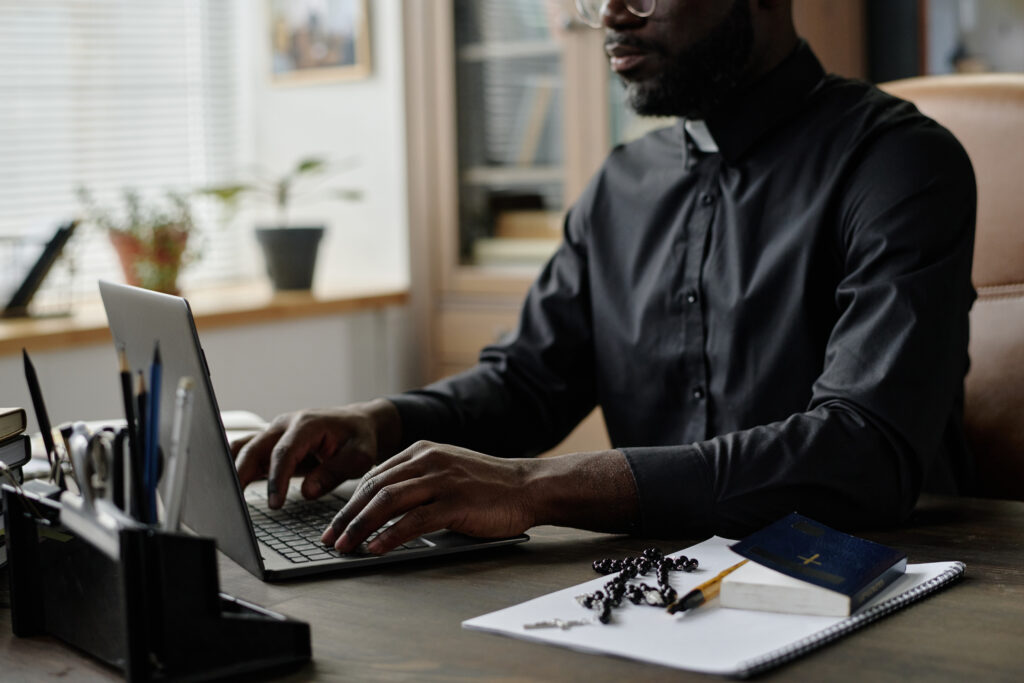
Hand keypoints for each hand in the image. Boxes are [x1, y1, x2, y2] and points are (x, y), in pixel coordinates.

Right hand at [232, 398, 400, 507]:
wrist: (357, 424)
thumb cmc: (358, 439)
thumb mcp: (358, 456)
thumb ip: (334, 472)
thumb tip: (307, 491)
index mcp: (307, 424)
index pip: (284, 452)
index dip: (277, 479)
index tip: (275, 504)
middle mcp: (285, 424)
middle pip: (255, 447)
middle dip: (243, 474)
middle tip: (235, 503)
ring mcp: (274, 432)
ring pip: (244, 448)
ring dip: (232, 469)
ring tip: (225, 496)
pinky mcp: (270, 443)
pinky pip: (246, 451)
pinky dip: (234, 465)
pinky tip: (225, 483)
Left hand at [321, 441, 536, 553]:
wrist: (528, 486)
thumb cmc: (488, 485)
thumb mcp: (447, 470)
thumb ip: (417, 479)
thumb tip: (381, 505)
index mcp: (422, 451)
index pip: (374, 476)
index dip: (350, 501)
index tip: (336, 523)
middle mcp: (428, 460)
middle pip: (374, 488)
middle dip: (347, 516)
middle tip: (330, 538)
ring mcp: (442, 480)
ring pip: (387, 502)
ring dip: (360, 526)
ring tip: (344, 546)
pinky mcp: (455, 502)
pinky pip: (414, 520)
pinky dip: (390, 536)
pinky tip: (376, 548)